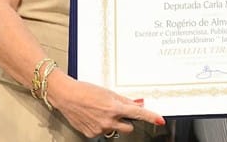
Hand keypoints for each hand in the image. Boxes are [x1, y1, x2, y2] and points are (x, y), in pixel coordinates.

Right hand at [46, 70, 164, 137]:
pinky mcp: (92, 135)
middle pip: (129, 126)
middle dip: (127, 120)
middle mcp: (108, 120)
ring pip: (115, 130)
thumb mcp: (108, 92)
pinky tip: (93, 117)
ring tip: (100, 112)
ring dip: (112, 123)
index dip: (150, 117)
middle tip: (117, 111)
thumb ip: (125, 100)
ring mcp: (100, 129)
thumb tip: (139, 104)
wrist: (66, 96)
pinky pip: (103, 132)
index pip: (138, 114)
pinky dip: (101, 126)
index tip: (160, 120)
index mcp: (114, 108)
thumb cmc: (85, 91)